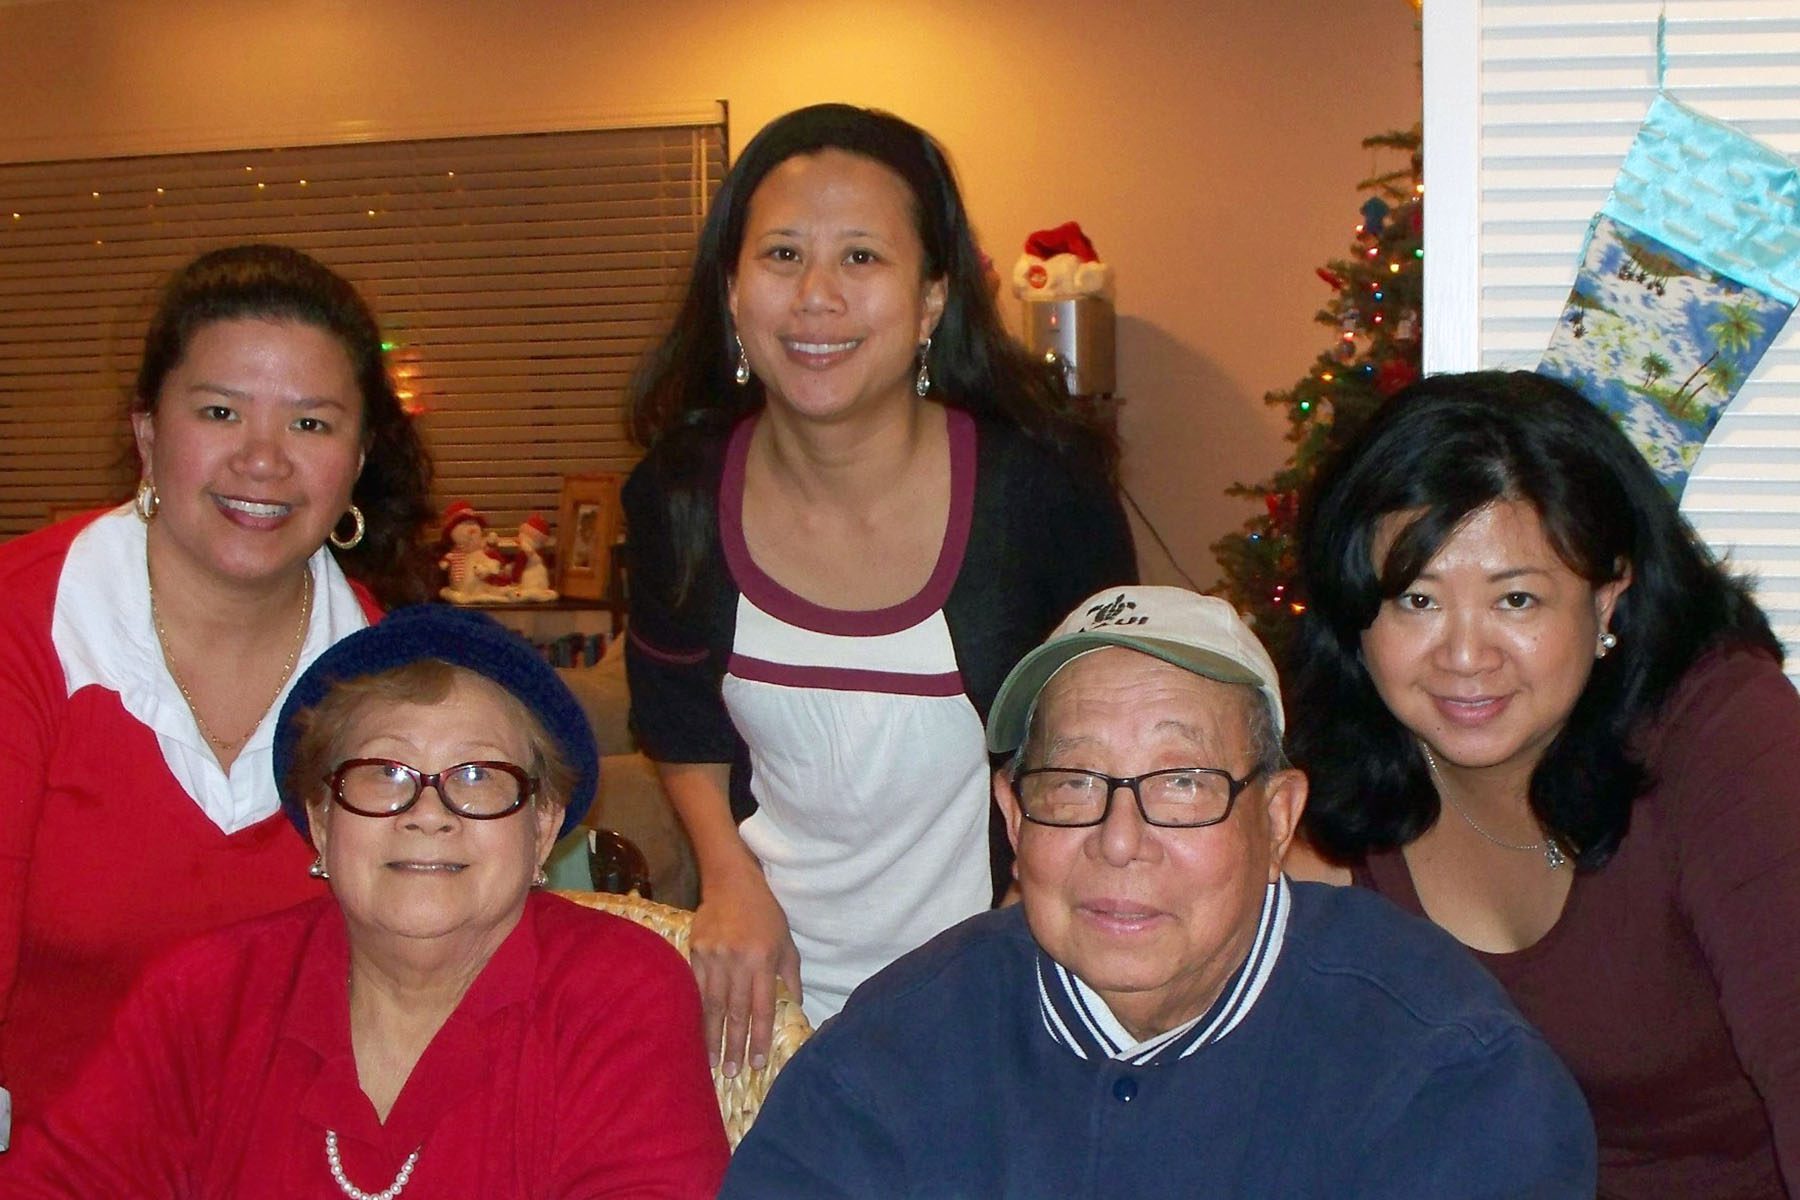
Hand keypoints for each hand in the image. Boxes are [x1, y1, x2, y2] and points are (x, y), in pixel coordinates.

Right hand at [687, 869, 800, 1077]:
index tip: (757, 1063)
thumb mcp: (787, 943)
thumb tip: (795, 1009)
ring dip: (711, 1037)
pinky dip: (695, 1013)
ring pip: (712, 1005)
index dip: (759, 1037)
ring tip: (711, 1063)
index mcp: (763, 959)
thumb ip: (790, 977)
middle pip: (735, 1011)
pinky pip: (695, 989)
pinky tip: (694, 1033)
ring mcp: (713, 956)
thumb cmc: (766, 915)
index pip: (762, 1007)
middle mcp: (737, 960)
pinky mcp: (695, 951)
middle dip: (734, 1045)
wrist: (732, 882)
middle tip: (732, 1074)